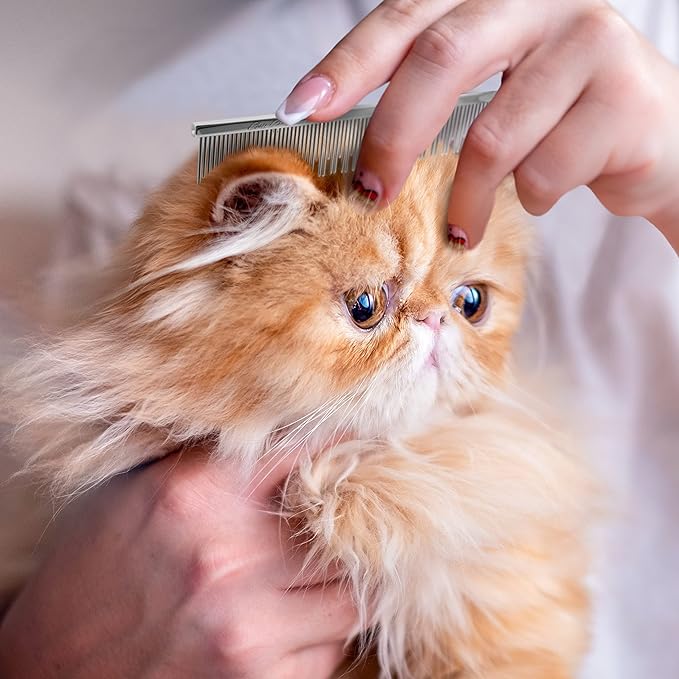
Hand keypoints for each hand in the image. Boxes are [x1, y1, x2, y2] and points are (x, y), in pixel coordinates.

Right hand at [0, 450, 355, 678]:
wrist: (50, 668)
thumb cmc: (96, 569)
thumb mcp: (138, 491)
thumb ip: (213, 462)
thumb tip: (291, 436)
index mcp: (197, 492)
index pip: (306, 449)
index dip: (342, 445)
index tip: (363, 445)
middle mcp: (227, 557)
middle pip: (344, 530)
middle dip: (347, 527)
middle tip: (341, 524)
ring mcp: (245, 627)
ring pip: (351, 597)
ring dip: (338, 586)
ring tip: (306, 581)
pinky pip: (330, 651)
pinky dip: (319, 637)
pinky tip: (282, 627)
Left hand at [276, 0, 678, 250]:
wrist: (658, 137)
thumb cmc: (558, 118)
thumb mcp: (496, 92)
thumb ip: (438, 97)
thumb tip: (361, 149)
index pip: (408, 16)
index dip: (350, 62)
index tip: (303, 107)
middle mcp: (541, 1)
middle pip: (443, 56)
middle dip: (394, 135)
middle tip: (372, 192)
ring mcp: (589, 40)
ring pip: (494, 134)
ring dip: (466, 197)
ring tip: (462, 226)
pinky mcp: (626, 97)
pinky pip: (545, 170)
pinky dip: (530, 198)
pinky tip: (543, 193)